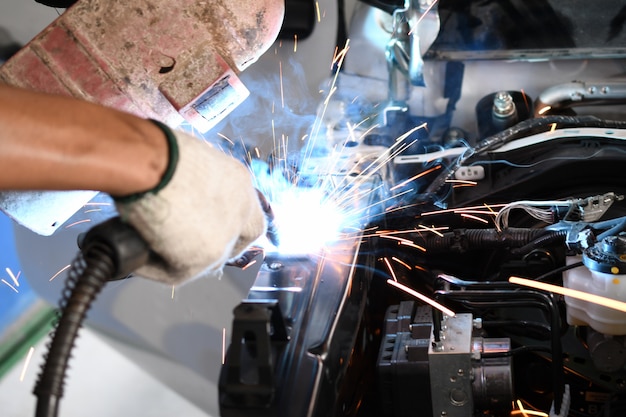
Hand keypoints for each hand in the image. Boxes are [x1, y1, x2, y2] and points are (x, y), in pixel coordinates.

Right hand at [115, 121, 265, 283]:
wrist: (150, 162)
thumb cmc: (159, 152)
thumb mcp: (189, 163)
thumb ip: (196, 184)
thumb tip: (180, 199)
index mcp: (239, 184)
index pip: (249, 217)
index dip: (232, 227)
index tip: (213, 229)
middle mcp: (241, 211)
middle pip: (237, 242)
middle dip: (213, 247)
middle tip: (182, 244)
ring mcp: (224, 236)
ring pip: (206, 261)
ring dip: (180, 257)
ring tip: (148, 244)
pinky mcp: (202, 257)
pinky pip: (174, 273)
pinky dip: (152, 268)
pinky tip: (136, 256)